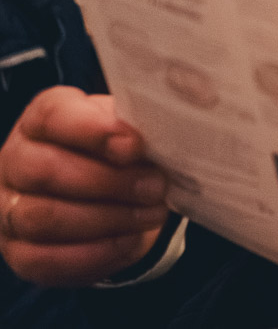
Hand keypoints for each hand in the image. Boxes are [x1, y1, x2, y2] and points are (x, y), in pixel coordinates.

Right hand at [0, 87, 169, 284]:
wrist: (112, 194)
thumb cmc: (120, 152)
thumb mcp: (130, 129)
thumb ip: (137, 127)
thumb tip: (163, 132)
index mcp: (43, 120)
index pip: (52, 116)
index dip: (92, 129)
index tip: (134, 144)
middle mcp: (16, 161)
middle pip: (45, 171)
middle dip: (109, 182)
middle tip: (156, 187)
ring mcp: (9, 209)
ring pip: (43, 217)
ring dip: (106, 219)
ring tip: (151, 213)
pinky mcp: (20, 252)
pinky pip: (46, 259)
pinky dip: (95, 253)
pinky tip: (130, 240)